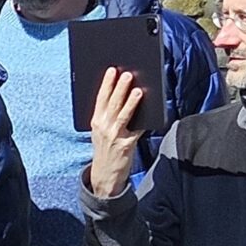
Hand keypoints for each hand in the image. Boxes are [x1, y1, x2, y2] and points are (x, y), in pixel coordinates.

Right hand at [85, 67, 145, 198]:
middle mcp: (103, 127)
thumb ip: (109, 116)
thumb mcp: (102, 132)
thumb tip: (123, 96)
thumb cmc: (106, 149)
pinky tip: (149, 110)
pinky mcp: (126, 144)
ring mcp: (114, 136)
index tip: (112, 70)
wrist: (105, 175)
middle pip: (112, 104)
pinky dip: (142, 120)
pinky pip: (136, 129)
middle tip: (127, 74)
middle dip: (119, 88)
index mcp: (96, 121)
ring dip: (130, 101)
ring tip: (138, 89)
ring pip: (123, 115)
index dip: (106, 84)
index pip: (101, 99)